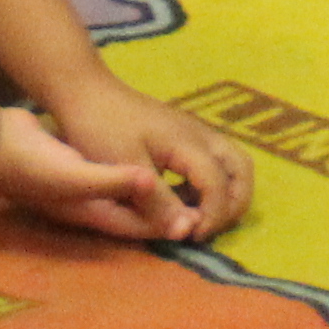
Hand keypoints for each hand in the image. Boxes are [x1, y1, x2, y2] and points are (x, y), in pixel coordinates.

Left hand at [40, 74, 251, 240]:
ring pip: (233, 161)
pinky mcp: (184, 132)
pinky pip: (216, 159)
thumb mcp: (126, 169)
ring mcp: (195, 130)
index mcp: (188, 143)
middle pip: (242, 168)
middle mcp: (201, 133)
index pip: (219, 184)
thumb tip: (186, 232)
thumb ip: (158, 201)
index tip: (193, 238)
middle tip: (207, 228)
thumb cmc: (100, 128)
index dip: (213, 216)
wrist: (86, 90)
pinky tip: (185, 198)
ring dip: (228, 192)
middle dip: (235, 203)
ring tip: (201, 217)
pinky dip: (213, 182)